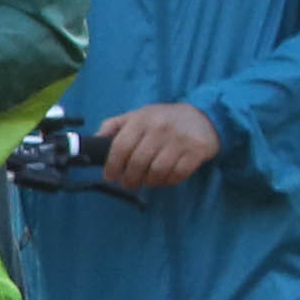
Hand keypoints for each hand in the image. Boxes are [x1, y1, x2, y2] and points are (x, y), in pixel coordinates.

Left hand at [92, 102, 221, 194]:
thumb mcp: (138, 115)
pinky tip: (166, 177)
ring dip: (150, 181)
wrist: (203, 116)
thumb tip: (95, 141)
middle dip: (130, 179)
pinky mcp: (196, 151)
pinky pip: (177, 174)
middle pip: (137, 163)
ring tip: (148, 180)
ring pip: (157, 172)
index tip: (110, 176)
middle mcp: (160, 129)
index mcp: (142, 120)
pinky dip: (169, 180)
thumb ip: (114, 126)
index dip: (112, 166)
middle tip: (129, 183)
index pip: (120, 147)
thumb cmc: (164, 119)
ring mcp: (179, 140)